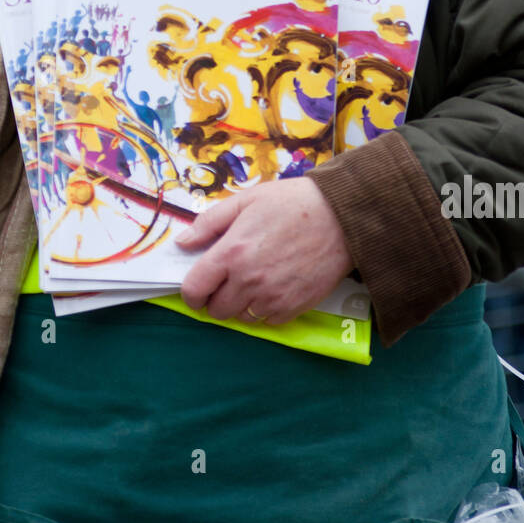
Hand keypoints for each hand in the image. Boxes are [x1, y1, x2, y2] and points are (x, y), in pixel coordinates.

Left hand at [176, 178, 353, 325]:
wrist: (340, 218)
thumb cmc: (291, 203)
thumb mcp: (246, 201)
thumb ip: (209, 222)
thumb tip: (182, 243)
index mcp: (231, 253)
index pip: (194, 289)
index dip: (190, 292)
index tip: (198, 286)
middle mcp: (248, 281)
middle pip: (216, 310)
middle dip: (216, 298)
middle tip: (228, 281)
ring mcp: (271, 298)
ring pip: (241, 318)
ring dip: (240, 305)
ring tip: (253, 282)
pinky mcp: (293, 308)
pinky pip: (266, 321)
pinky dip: (264, 310)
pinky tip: (273, 288)